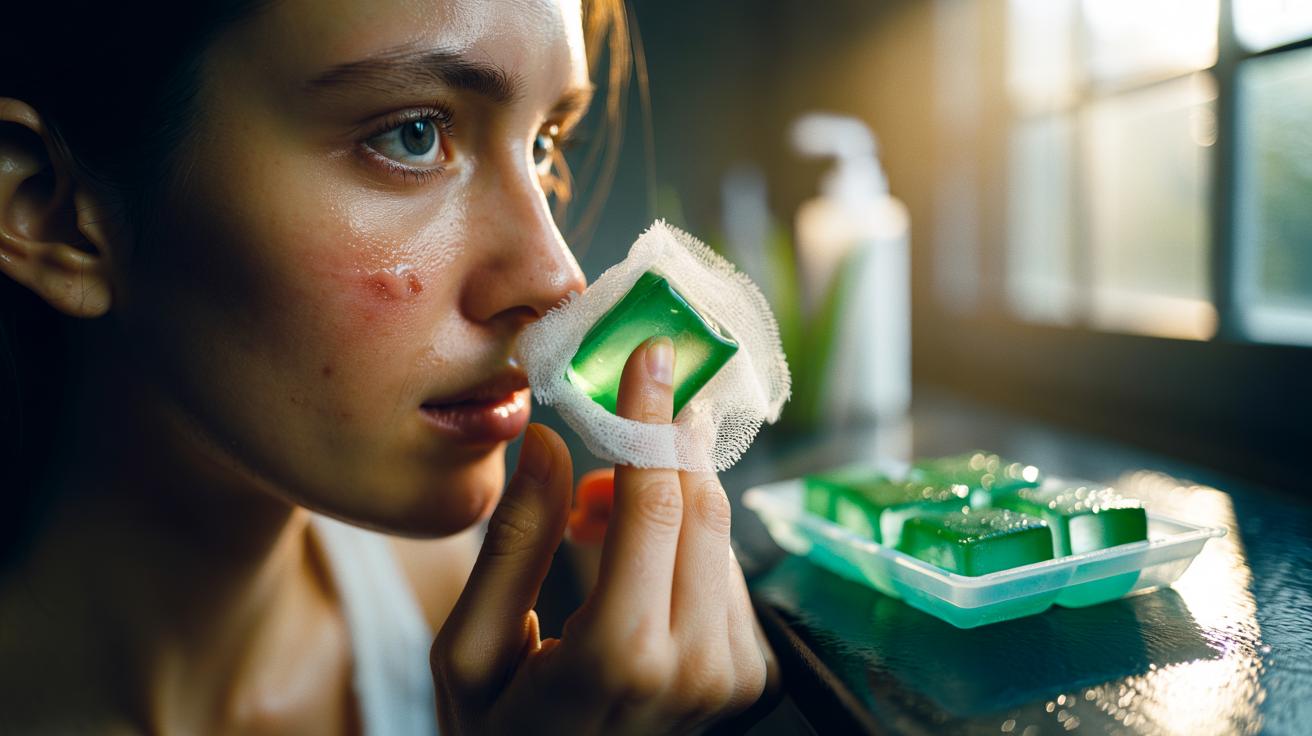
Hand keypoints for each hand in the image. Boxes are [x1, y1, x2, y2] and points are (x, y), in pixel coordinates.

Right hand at [432, 337, 775, 733]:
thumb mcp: (470, 651)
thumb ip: (513, 542)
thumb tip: (547, 441)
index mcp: (620, 655)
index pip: (654, 501)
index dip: (651, 417)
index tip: (652, 352)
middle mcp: (695, 666)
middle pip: (702, 505)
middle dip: (664, 442)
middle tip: (626, 401)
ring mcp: (733, 678)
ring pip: (719, 534)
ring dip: (666, 498)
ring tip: (591, 517)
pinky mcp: (753, 680)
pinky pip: (727, 574)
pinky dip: (684, 543)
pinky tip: (631, 562)